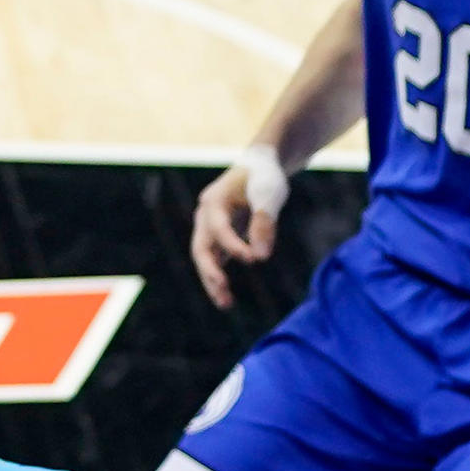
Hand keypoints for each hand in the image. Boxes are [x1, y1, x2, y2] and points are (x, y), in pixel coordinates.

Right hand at [190, 158, 280, 307]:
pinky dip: (218, 275)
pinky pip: (214, 258)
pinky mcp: (219, 235)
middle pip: (200, 247)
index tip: (254, 260)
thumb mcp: (269, 194)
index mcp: (213, 201)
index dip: (234, 246)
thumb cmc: (265, 177)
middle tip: (224, 292)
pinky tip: (226, 296)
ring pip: (204, 257)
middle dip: (210, 271)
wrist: (260, 166)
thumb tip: (262, 257)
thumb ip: (264, 223)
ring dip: (212, 279)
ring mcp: (209, 226)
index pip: (218, 229)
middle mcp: (205, 215)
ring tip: (226, 305)